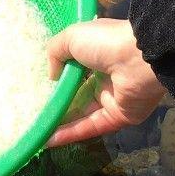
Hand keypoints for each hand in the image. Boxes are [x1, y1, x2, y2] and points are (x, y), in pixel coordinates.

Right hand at [45, 17, 165, 146]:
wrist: (139, 58)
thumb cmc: (106, 42)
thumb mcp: (72, 37)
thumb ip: (55, 53)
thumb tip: (52, 76)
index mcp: (99, 55)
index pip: (77, 69)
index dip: (59, 78)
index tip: (40, 87)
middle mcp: (106, 77)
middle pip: (79, 95)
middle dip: (59, 103)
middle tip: (35, 111)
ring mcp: (113, 99)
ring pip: (82, 114)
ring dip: (61, 122)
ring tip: (37, 128)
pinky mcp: (118, 118)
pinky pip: (90, 127)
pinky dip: (70, 133)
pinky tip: (49, 138)